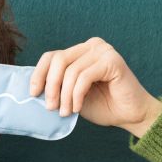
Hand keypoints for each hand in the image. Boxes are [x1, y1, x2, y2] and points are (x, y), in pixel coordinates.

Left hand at [28, 37, 161, 133]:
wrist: (128, 115)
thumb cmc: (102, 105)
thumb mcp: (71, 94)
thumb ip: (57, 85)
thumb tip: (32, 87)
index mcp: (80, 51)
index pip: (51, 56)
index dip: (39, 74)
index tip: (33, 94)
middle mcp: (92, 46)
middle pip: (58, 60)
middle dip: (51, 86)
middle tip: (51, 107)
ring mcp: (103, 51)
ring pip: (71, 71)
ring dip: (65, 96)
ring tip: (66, 112)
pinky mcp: (112, 61)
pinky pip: (84, 77)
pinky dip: (77, 95)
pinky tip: (78, 107)